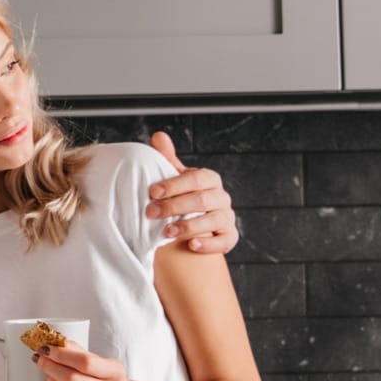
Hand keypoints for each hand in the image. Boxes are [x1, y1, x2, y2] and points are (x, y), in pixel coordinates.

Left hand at [39, 345, 134, 380]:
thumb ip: (79, 352)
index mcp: (114, 374)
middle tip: (41, 360)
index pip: (85, 362)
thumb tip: (54, 343)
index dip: (62, 354)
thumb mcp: (103, 363)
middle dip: (49, 366)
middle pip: (71, 379)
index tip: (47, 349)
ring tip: (50, 379)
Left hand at [145, 131, 239, 254]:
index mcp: (209, 179)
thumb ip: (167, 159)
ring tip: (166, 232)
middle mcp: (221, 197)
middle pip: (202, 199)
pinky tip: (191, 245)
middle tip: (151, 213)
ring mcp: (227, 218)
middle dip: (175, 206)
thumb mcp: (174, 179)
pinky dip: (208, 243)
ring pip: (213, 220)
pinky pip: (224, 241)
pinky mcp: (230, 237)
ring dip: (188, 226)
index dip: (174, 185)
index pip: (195, 178)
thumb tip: (158, 135)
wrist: (190, 228)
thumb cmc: (181, 198)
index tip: (152, 192)